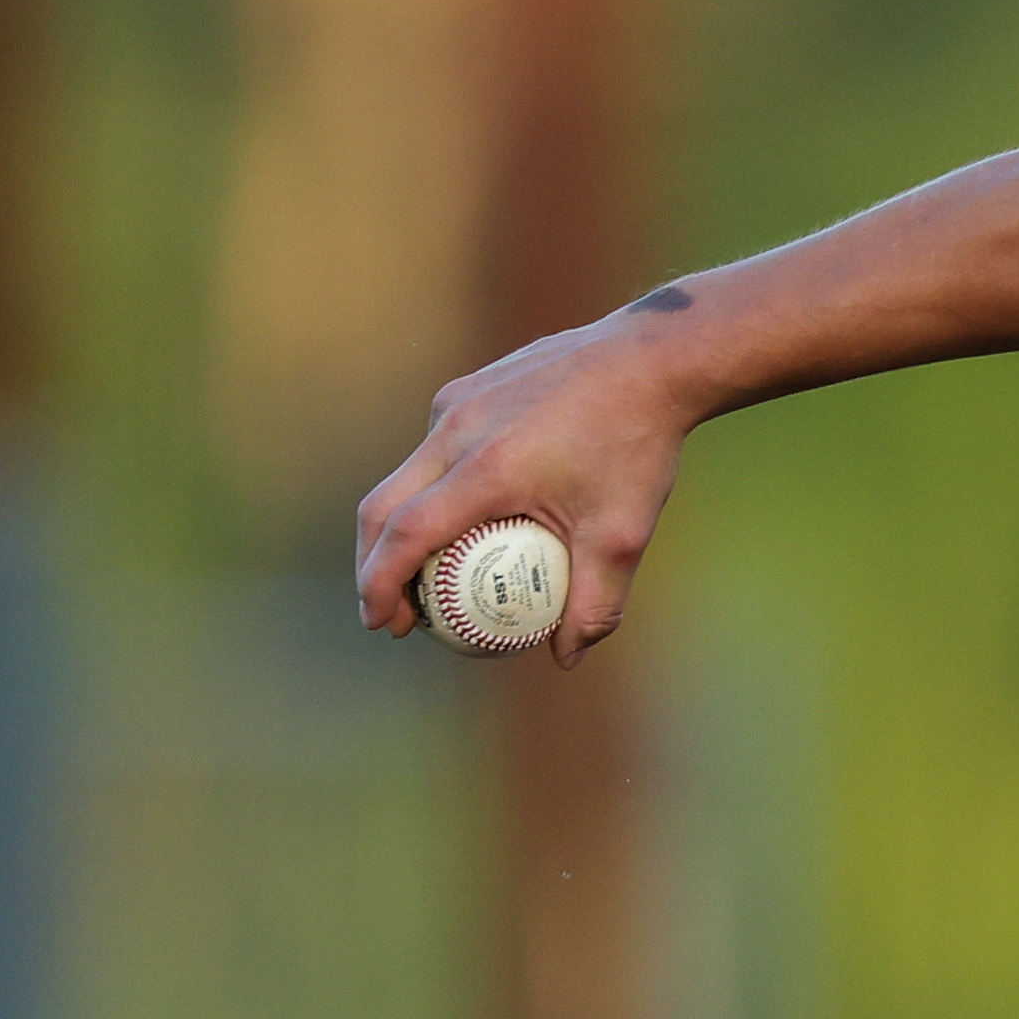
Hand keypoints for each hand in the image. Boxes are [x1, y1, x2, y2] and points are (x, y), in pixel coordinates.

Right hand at [350, 308, 701, 660]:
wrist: (647, 360)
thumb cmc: (636, 448)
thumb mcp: (623, 535)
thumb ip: (594, 604)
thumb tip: (566, 657)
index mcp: (487, 470)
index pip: (408, 533)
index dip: (382, 583)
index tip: (380, 623)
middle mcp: (457, 430)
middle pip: (383, 505)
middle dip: (372, 564)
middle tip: (390, 613)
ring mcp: (457, 403)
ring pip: (405, 475)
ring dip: (398, 526)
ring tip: (421, 574)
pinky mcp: (466, 388)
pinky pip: (434, 447)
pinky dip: (431, 488)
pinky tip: (463, 517)